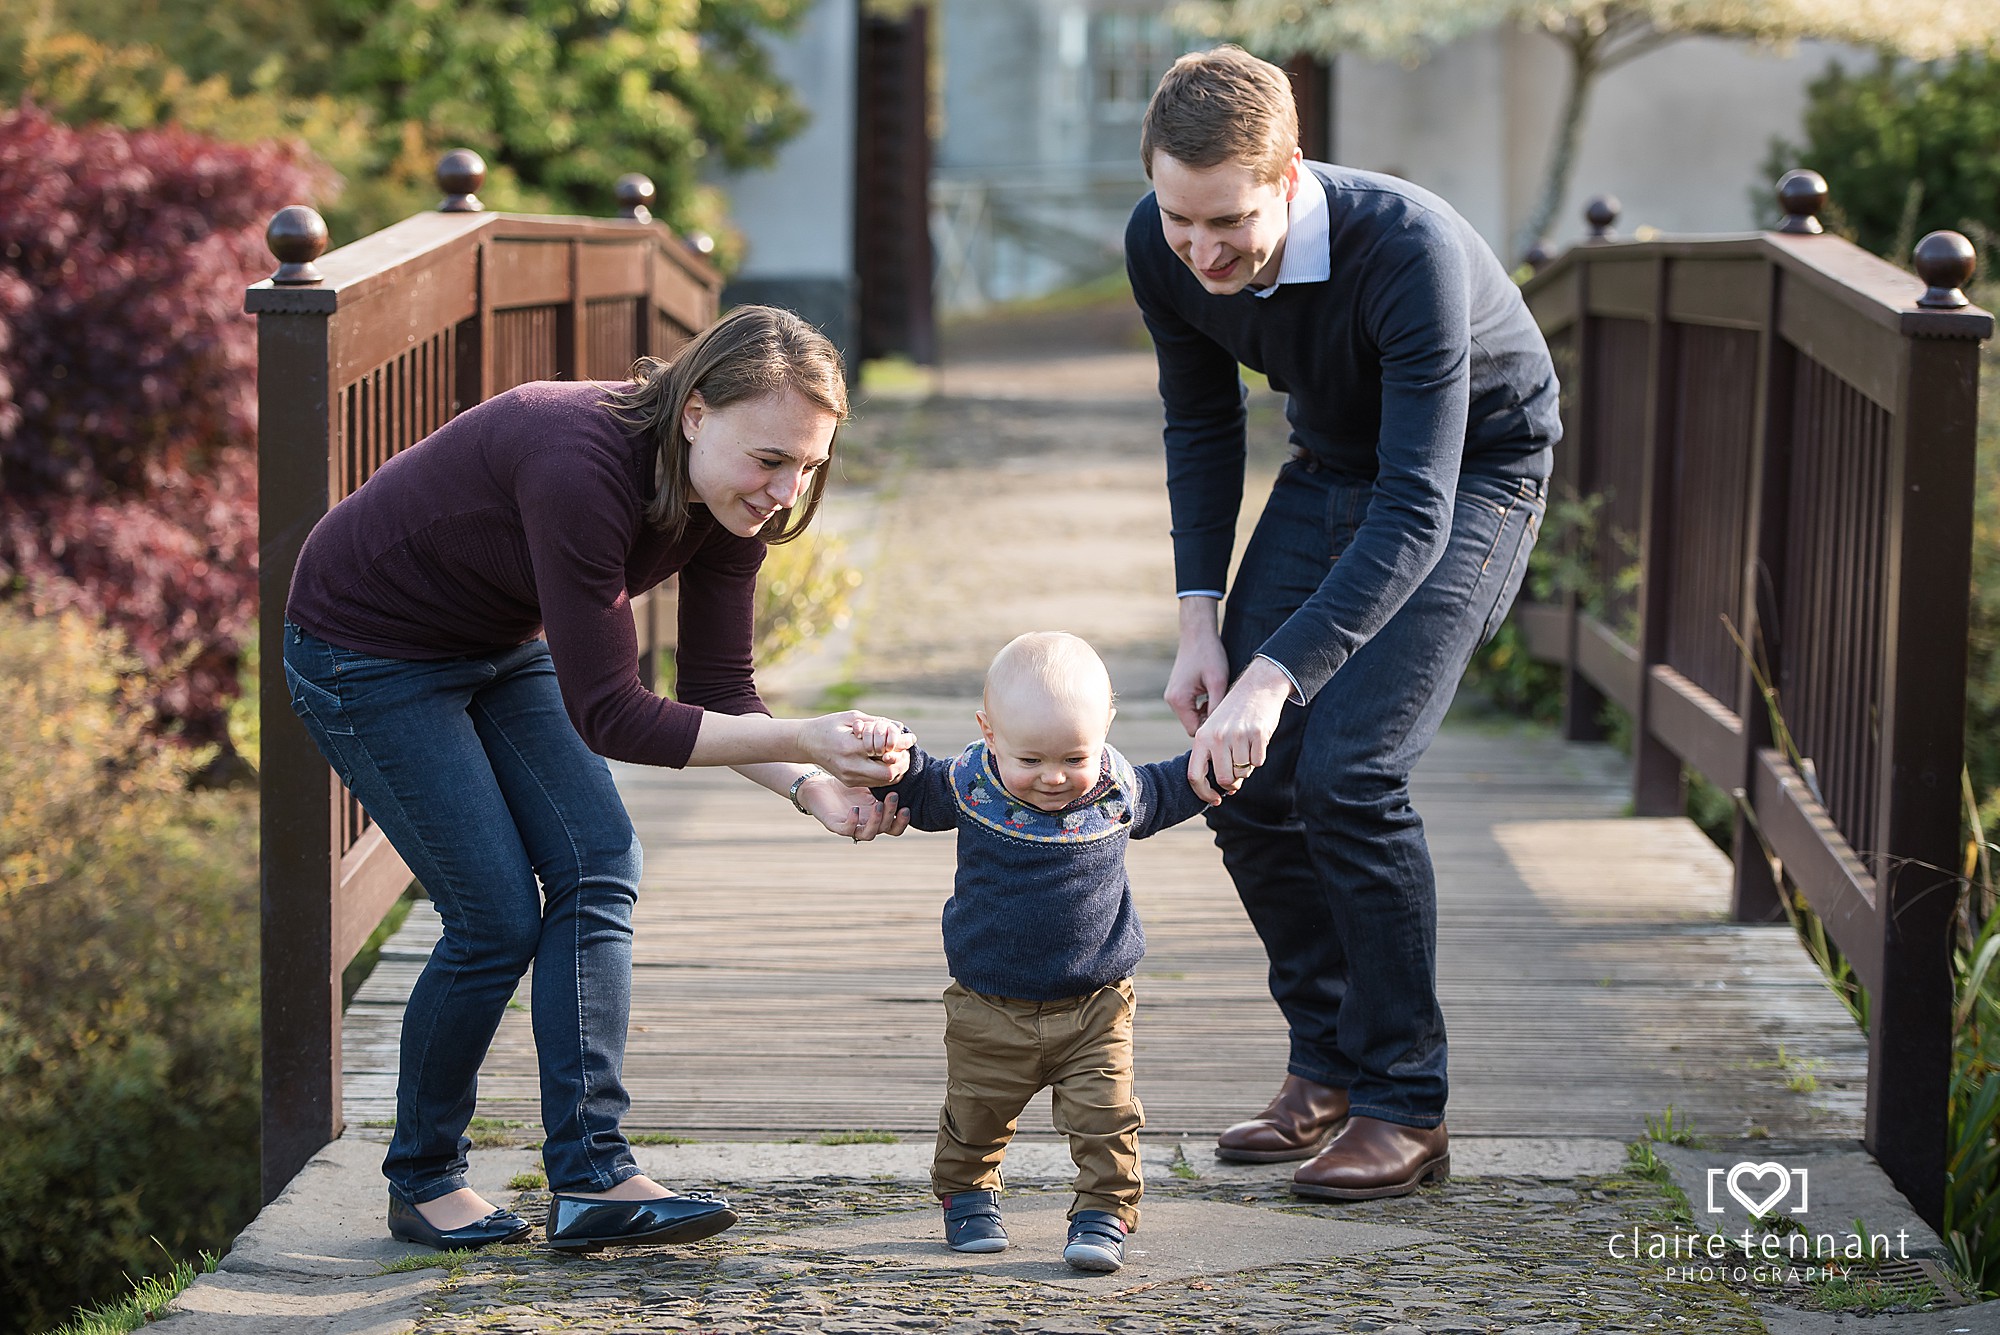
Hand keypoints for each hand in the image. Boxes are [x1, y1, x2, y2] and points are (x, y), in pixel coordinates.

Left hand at [800, 780, 909, 841]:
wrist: (820, 787)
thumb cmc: (846, 786)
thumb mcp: (869, 783)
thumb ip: (884, 783)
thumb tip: (901, 773)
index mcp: (877, 817)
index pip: (894, 826)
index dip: (902, 821)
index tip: (906, 807)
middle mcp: (866, 825)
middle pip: (885, 828)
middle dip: (891, 815)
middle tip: (892, 796)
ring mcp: (852, 827)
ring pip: (868, 834)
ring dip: (876, 821)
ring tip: (878, 804)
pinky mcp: (836, 825)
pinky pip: (846, 830)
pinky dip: (853, 822)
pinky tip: (855, 809)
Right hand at [801, 711, 912, 785]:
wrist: (806, 744)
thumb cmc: (830, 726)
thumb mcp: (852, 717)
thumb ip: (877, 723)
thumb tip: (901, 729)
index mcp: (850, 747)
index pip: (885, 751)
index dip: (902, 746)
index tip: (910, 738)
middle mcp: (850, 766)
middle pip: (889, 773)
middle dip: (902, 762)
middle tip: (905, 751)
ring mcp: (850, 778)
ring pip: (885, 781)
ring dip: (896, 769)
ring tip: (898, 755)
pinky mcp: (850, 783)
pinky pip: (876, 783)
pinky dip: (887, 774)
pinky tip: (887, 762)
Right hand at [1167, 611, 1230, 736]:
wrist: (1198, 633)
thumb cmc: (1209, 655)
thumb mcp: (1218, 682)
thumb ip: (1217, 707)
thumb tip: (1220, 729)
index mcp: (1178, 700)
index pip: (1195, 731)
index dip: (1211, 729)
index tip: (1227, 721)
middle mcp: (1171, 700)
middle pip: (1193, 725)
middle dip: (1209, 720)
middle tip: (1226, 708)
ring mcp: (1173, 696)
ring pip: (1193, 717)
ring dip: (1207, 712)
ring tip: (1220, 697)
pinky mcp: (1178, 691)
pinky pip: (1191, 708)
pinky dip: (1202, 706)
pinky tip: (1213, 694)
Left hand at [1188, 657, 1293, 803]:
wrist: (1257, 687)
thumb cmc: (1234, 714)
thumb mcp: (1216, 731)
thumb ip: (1215, 757)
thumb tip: (1225, 789)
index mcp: (1202, 737)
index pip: (1195, 775)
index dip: (1204, 793)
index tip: (1215, 800)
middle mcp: (1218, 737)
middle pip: (1223, 779)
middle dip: (1232, 783)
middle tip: (1237, 774)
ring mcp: (1238, 735)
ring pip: (1242, 772)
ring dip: (1246, 767)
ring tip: (1246, 749)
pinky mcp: (1257, 734)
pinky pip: (1258, 762)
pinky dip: (1259, 757)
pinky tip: (1257, 741)